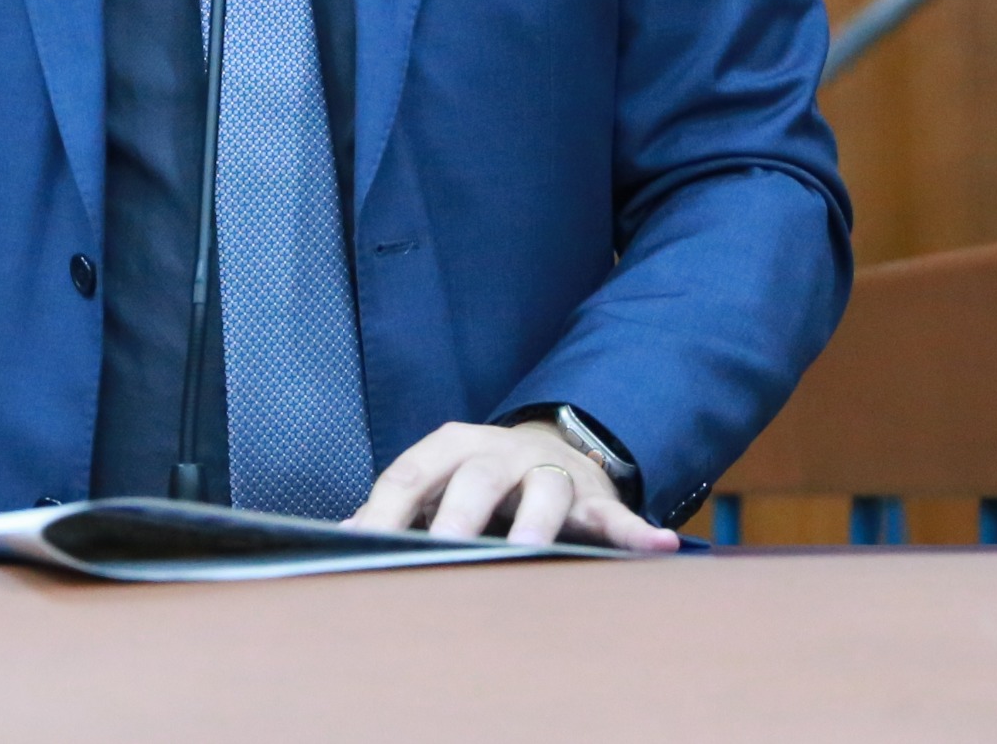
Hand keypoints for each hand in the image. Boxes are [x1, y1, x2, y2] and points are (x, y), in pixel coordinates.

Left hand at [349, 418, 680, 551]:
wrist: (552, 448)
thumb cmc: (480, 481)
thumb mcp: (437, 483)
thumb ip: (397, 509)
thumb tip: (340, 533)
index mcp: (451, 447)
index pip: (410, 475)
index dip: (385, 511)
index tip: (363, 546)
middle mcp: (500, 453)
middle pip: (475, 478)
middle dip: (459, 515)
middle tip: (445, 550)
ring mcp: (549, 473)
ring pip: (544, 491)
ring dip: (536, 521)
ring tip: (530, 548)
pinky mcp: (593, 500)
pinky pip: (615, 516)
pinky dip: (636, 532)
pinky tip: (657, 547)